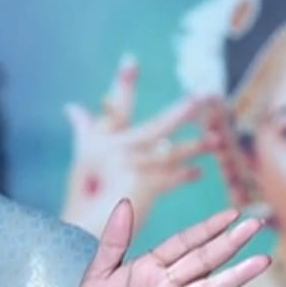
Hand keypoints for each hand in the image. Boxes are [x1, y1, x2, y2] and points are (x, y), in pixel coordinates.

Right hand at [60, 55, 214, 235]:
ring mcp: (135, 169)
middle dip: (182, 111)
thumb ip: (83, 129)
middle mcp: (121, 152)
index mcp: (104, 141)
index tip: (130, 59)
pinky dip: (185, 175)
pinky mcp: (147, 187)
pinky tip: (197, 172)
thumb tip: (71, 107)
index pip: (115, 107)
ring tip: (215, 141)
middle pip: (157, 126)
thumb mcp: (81, 159)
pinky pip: (172, 178)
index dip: (122, 83)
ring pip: (173, 153)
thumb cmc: (83, 191)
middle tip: (203, 97)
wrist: (87, 227)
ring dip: (196, 146)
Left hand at [70, 200, 269, 286]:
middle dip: (230, 243)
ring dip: (234, 276)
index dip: (207, 229)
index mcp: (152, 269)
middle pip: (203, 261)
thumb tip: (125, 202)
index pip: (184, 243)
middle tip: (257, 224)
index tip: (232, 214)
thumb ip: (113, 240)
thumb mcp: (98, 273)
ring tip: (260, 261)